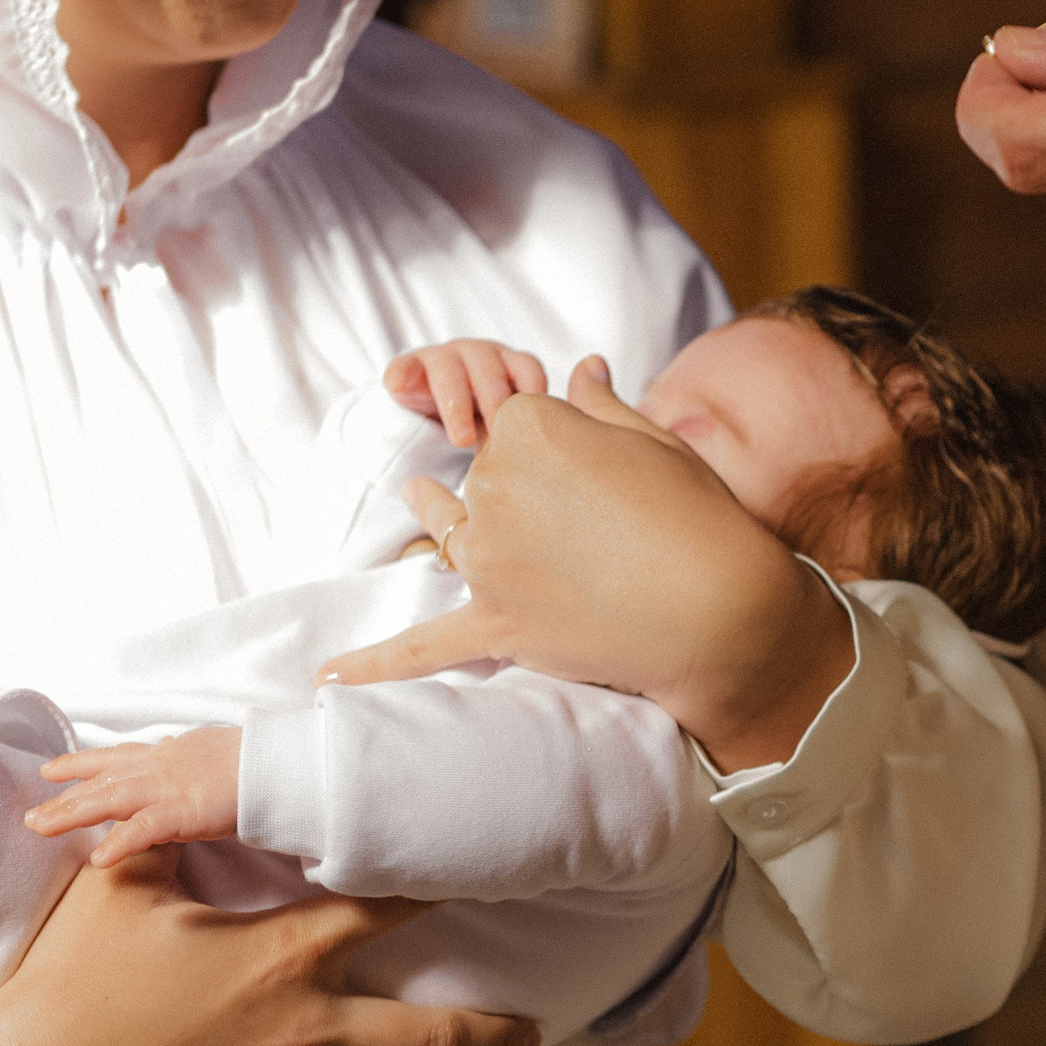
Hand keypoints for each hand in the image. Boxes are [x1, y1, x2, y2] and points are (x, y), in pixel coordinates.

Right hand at [0, 849, 540, 1045]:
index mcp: (286, 958)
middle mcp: (306, 1033)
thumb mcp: (122, 889)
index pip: (388, 910)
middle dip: (493, 1036)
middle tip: (532, 1035)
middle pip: (433, 1039)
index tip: (480, 872)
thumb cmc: (73, 980)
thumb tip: (173, 789)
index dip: (436, 885)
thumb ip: (166, 838)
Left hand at [28, 727, 242, 866]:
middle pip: (101, 780)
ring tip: (39, 829)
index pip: (118, 757)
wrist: (280, 761)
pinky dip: (118, 845)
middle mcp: (161, 766)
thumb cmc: (259, 761)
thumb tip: (187, 766)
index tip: (52, 769)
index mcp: (171, 754)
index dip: (82, 763)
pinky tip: (97, 861)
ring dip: (71, 814)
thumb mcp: (216, 755)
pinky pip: (142, 829)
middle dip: (64, 798)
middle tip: (31, 815)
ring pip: (108, 799)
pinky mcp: (184, 810)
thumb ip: (193, 763)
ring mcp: (169, 787)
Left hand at [321, 358, 854, 773]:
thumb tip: (580, 370)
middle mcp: (496, 486)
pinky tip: (327, 675)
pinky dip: (373, 664)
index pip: (515, 422)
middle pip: (482, 478)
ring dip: (438, 522)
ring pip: (449, 533)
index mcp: (533, 429)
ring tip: (416, 505)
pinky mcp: (497, 623)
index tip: (593, 469)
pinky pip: (423, 645)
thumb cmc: (699, 518)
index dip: (555, 444)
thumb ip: (604, 407)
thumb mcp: (656, 445)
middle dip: (515, 489)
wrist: (718, 611)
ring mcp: (490, 559)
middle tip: (582, 520)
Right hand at [386, 340, 552, 448]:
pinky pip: (404, 367)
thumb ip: (546, 430)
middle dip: (495, 400)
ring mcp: (444, 360)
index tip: (538, 422)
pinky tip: (397, 387)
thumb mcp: (520, 434)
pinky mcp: (408, 370)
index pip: (527, 370)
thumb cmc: (492, 434)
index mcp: (512, 368)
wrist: (442, 429)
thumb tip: (584, 439)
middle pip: (490, 368)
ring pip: (450, 369)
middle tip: (500, 436)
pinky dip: (402, 373)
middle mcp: (480, 358)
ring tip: (460, 439)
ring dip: (456, 402)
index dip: (531, 392)